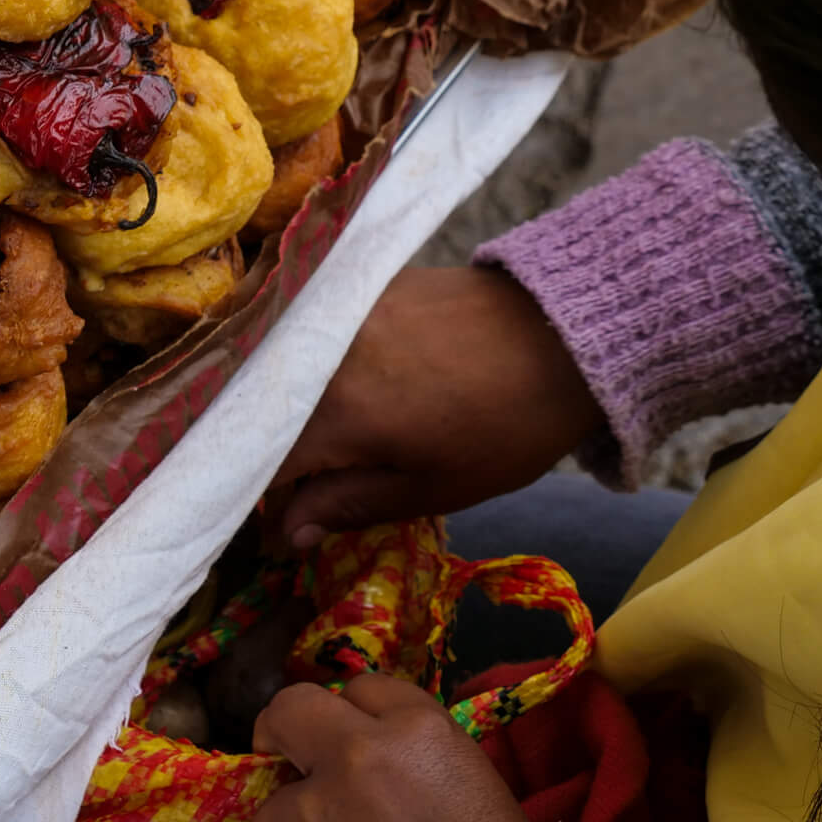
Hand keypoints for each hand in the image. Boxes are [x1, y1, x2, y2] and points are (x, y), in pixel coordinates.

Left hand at [242, 675, 532, 821]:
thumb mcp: (477, 790)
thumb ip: (411, 745)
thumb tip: (358, 731)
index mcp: (413, 734)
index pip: (356, 686)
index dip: (346, 713)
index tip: (336, 736)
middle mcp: (349, 761)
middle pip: (287, 723)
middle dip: (293, 750)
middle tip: (313, 791)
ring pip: (271, 815)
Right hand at [268, 268, 602, 546]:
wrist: (565, 332)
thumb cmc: (505, 426)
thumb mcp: (434, 486)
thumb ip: (349, 506)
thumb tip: (287, 533)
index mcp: (334, 417)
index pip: (256, 464)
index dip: (258, 500)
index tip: (276, 524)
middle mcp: (314, 357)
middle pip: (259, 414)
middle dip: (267, 452)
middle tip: (302, 482)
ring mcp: (331, 314)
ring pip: (279, 373)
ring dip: (286, 410)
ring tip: (320, 435)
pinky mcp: (353, 288)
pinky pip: (307, 336)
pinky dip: (309, 367)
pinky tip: (339, 386)